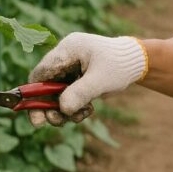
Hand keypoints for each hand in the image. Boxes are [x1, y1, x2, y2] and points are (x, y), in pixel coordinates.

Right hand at [27, 32, 146, 126]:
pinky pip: (69, 95)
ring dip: (65, 108)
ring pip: (57, 93)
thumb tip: (63, 109)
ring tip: (78, 116)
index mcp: (68, 49)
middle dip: (50, 106)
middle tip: (55, 122)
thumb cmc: (120, 65)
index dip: (35, 94)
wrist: (137, 63)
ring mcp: (70, 68)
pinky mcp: (77, 78)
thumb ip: (81, 92)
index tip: (36, 115)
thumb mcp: (101, 80)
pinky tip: (87, 110)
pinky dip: (75, 106)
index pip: (41, 73)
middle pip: (46, 85)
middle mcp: (66, 57)